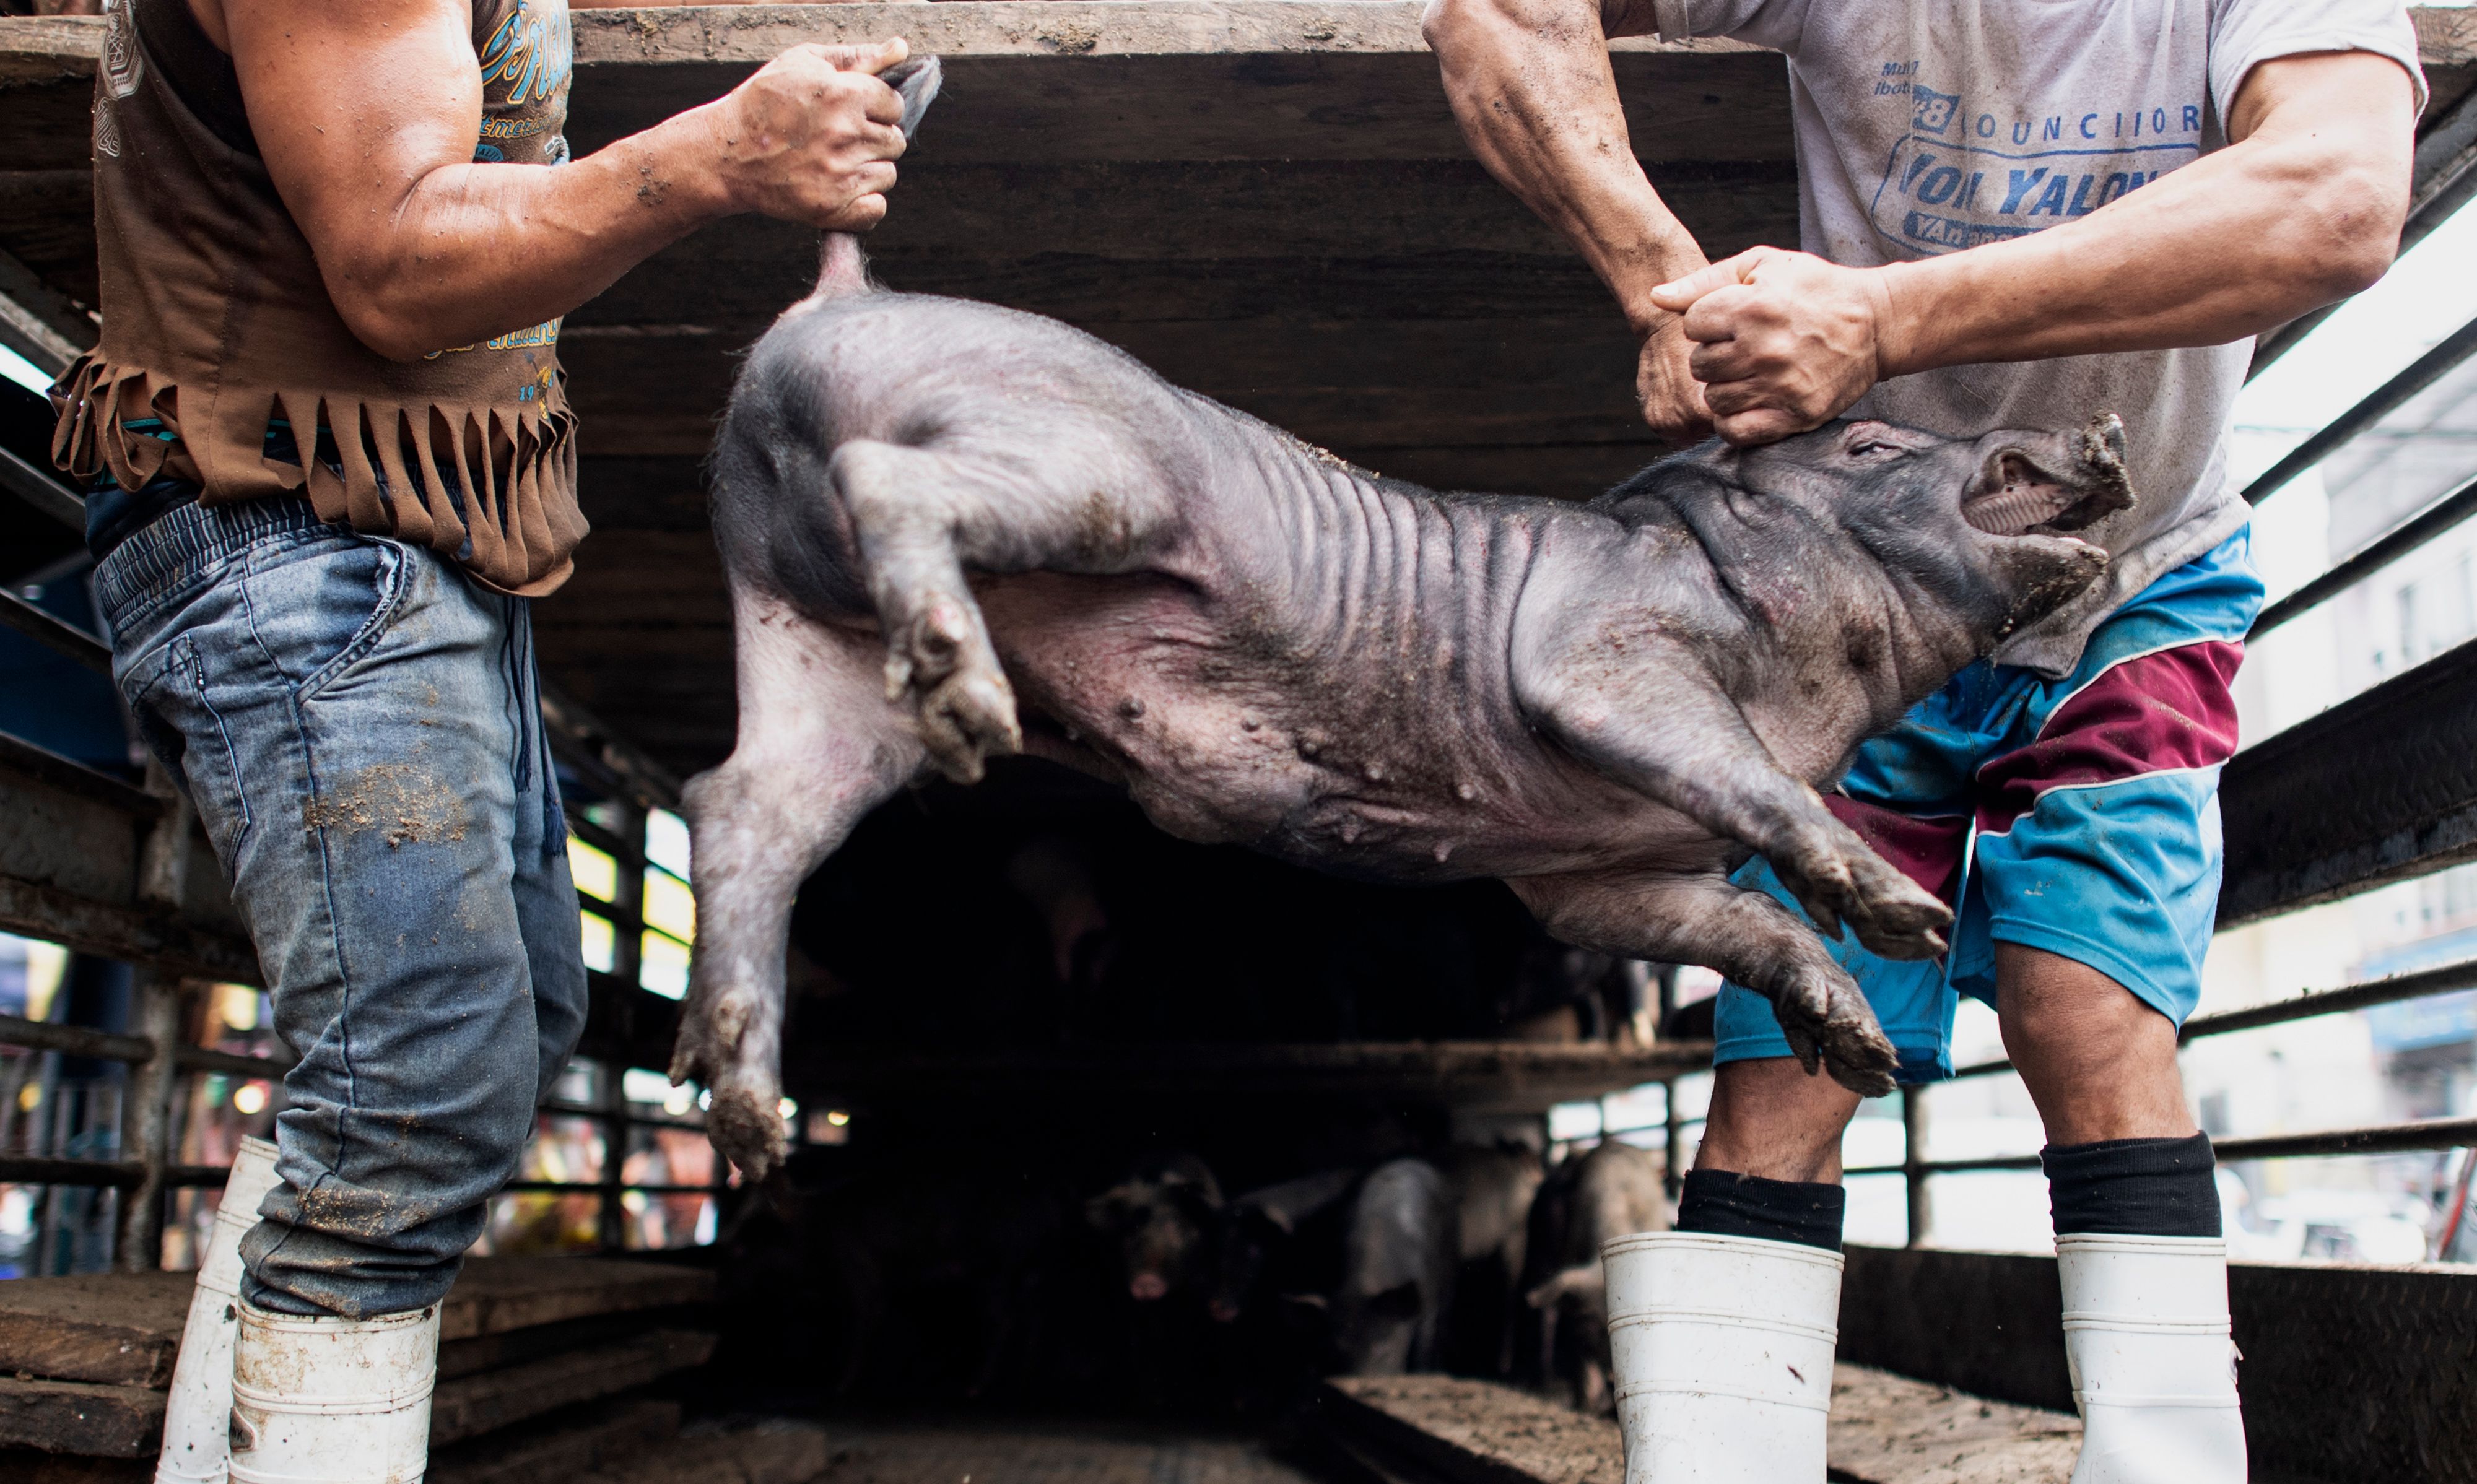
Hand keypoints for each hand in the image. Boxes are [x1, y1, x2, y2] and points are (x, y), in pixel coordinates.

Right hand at [713, 40, 910, 230]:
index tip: (854, 111)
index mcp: (844, 95)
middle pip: (895, 141)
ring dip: (868, 169)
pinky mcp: (831, 208)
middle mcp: (846, 135)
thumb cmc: (763, 103)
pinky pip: (877, 208)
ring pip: (887, 174)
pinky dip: (864, 202)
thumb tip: (901, 49)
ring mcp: (839, 175)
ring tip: (835, 161)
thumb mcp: (803, 63)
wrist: (725, 154)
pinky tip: (840, 187)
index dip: (876, 107)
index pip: (894, 105)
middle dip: (874, 137)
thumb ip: (856, 56)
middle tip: (841, 137)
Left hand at [1648, 247, 1895, 445]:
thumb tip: (1656, 296)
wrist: (1877, 322)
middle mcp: (1764, 349)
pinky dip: (1734, 420)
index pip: (1692, 325)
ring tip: (1748, 372)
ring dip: (1724, 387)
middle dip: (1712, 355)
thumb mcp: (1763, 267)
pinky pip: (1737, 431)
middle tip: (1739, 348)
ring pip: (1714, 400)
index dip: (1706, 321)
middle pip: (1699, 365)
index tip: (1729, 320)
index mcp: (1753, 308)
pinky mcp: (1796, 415)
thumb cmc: (1815, 289)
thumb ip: (1705, 281)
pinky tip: (1747, 401)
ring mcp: (1781, 386)